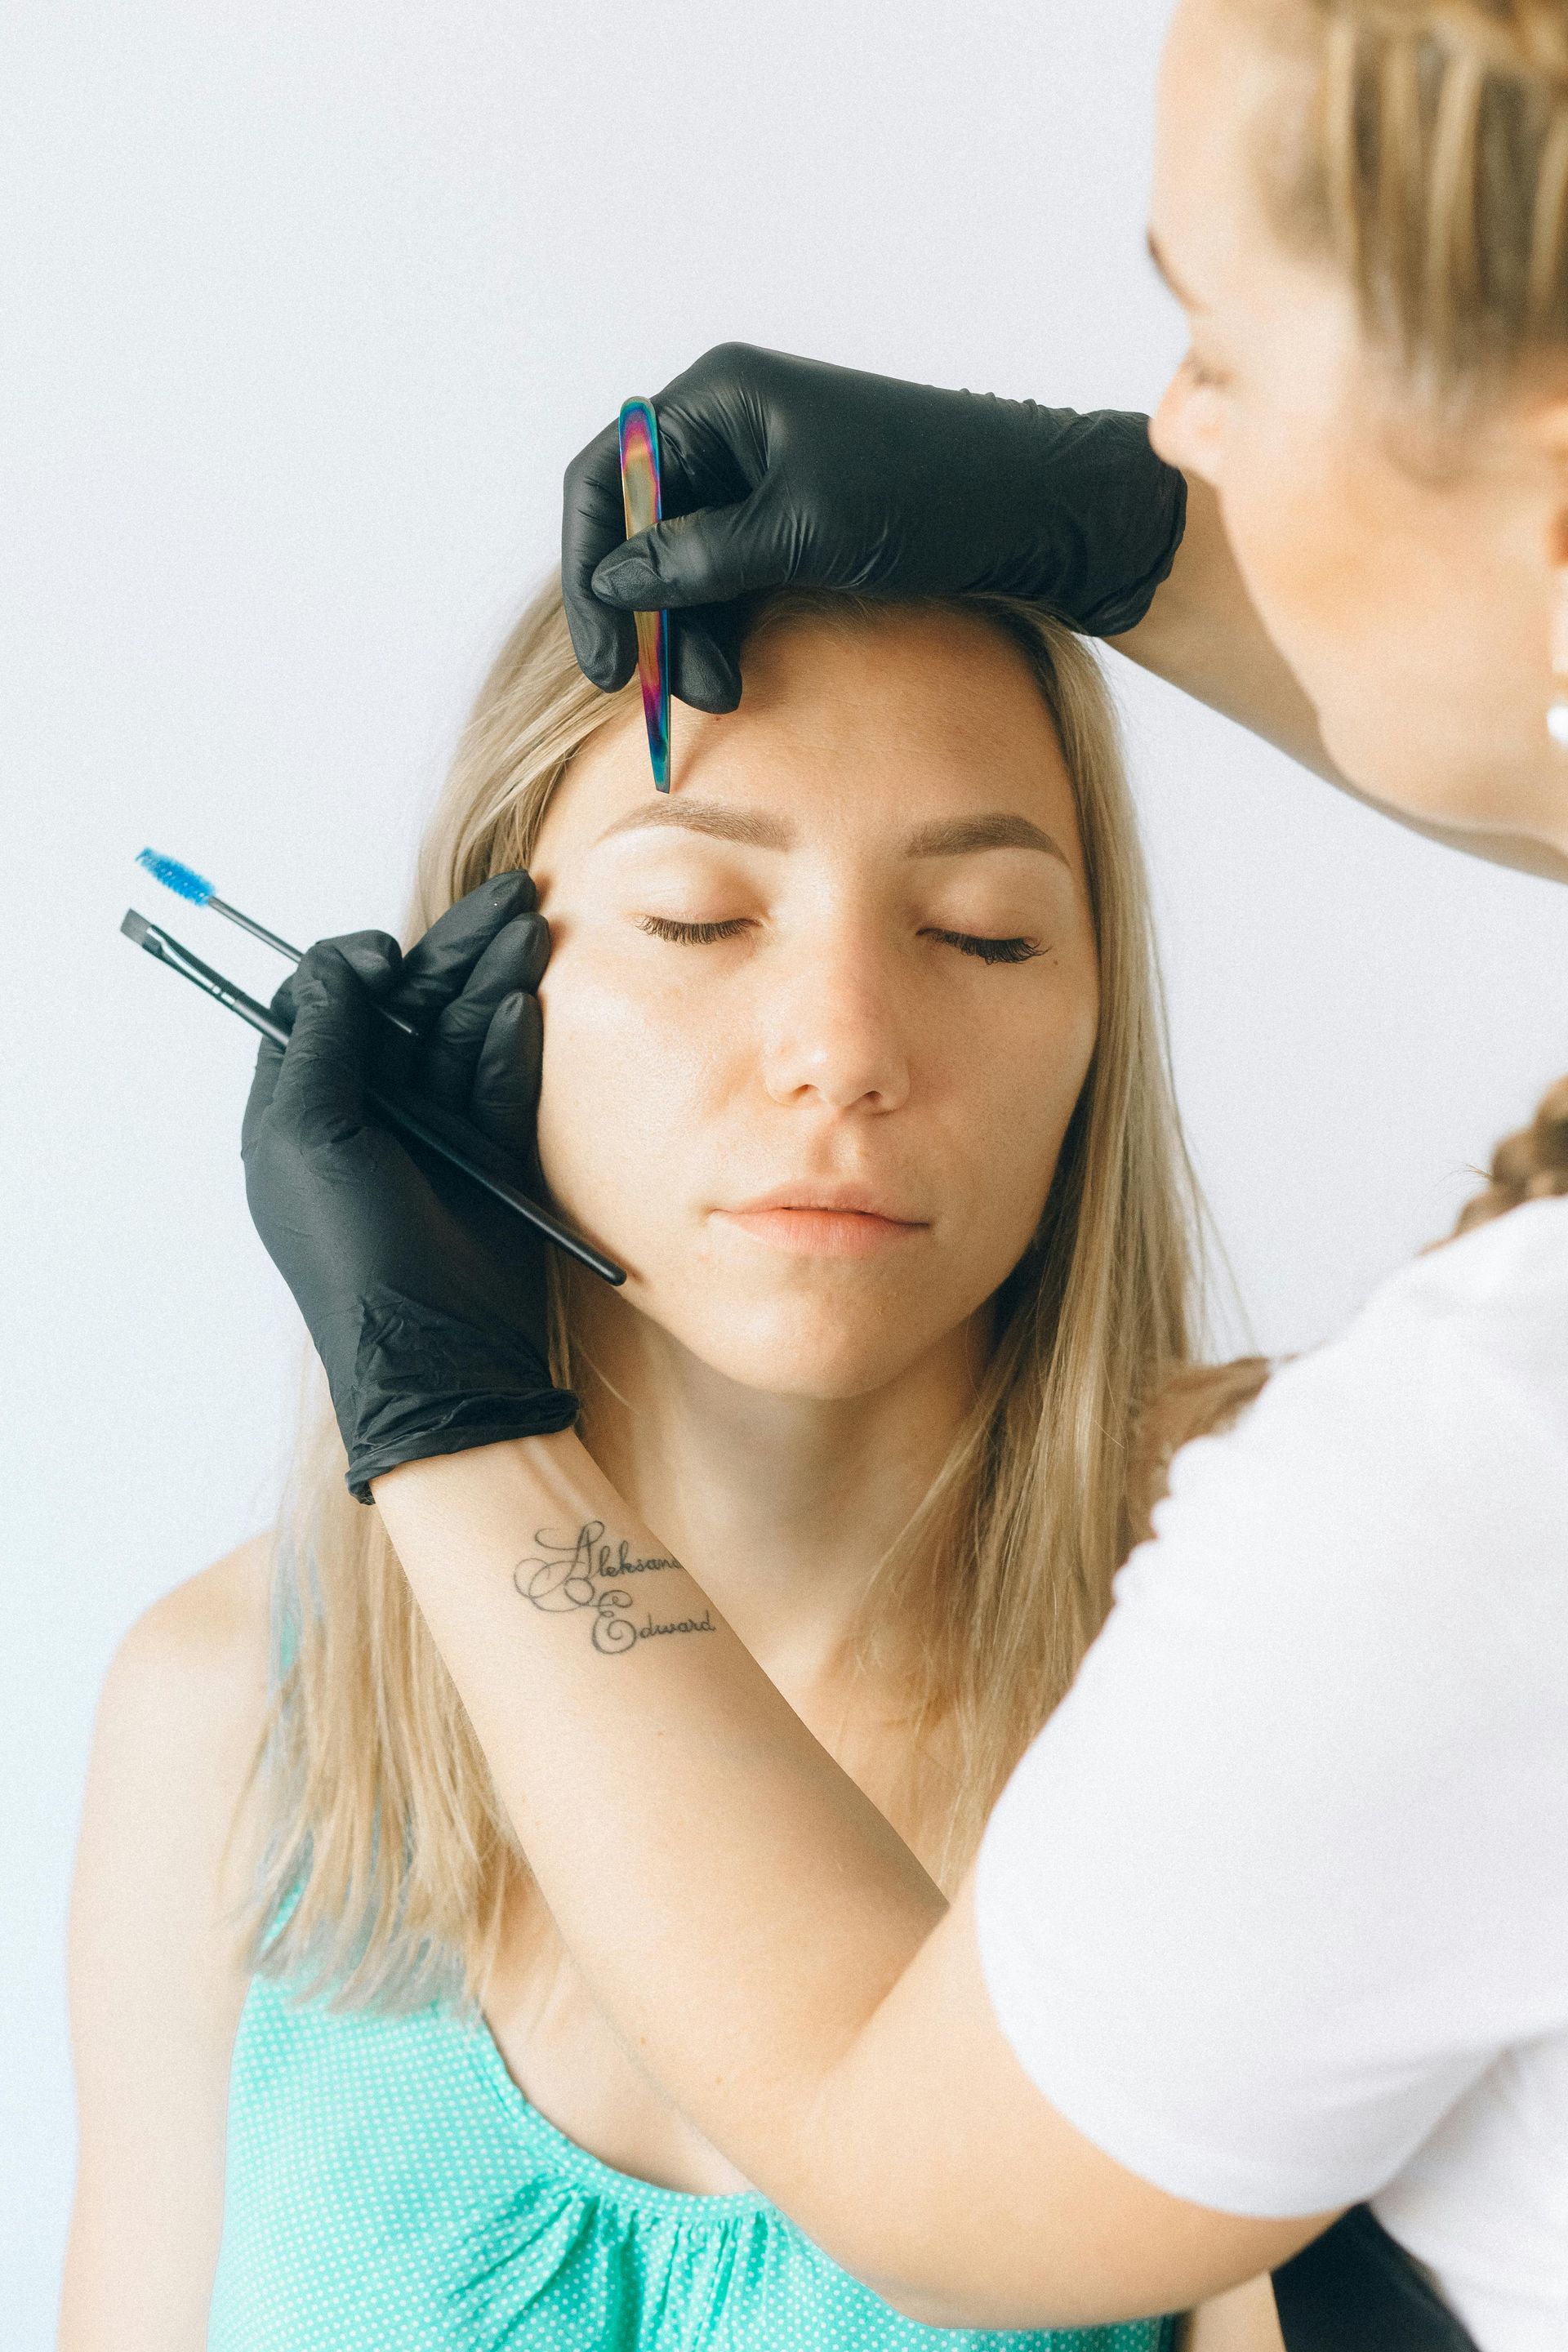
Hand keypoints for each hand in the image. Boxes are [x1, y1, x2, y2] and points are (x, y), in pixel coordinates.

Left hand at [240, 871, 577, 1503]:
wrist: (436, 1352)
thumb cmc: (351, 1249)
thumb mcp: (308, 1133)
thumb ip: (322, 1038)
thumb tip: (343, 960)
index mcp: (304, 1108)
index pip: (325, 1007)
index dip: (357, 967)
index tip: (387, 954)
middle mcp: (369, 1113)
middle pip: (409, 1008)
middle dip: (454, 952)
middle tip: (511, 897)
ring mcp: (434, 1134)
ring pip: (461, 1034)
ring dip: (494, 980)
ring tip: (532, 928)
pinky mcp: (491, 1155)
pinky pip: (500, 1082)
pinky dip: (512, 1042)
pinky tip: (525, 1002)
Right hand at [561, 341, 1186, 711]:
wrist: (1045, 512)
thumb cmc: (934, 496)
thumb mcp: (801, 531)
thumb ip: (697, 558)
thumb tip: (612, 582)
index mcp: (721, 398)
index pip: (608, 476)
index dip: (590, 565)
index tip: (604, 652)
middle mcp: (731, 428)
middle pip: (639, 526)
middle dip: (645, 612)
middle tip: (649, 692)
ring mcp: (763, 475)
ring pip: (685, 565)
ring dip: (688, 634)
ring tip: (715, 695)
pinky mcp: (797, 522)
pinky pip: (730, 578)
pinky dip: (725, 629)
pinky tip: (736, 680)